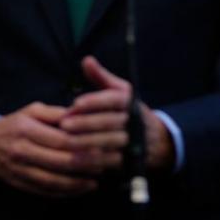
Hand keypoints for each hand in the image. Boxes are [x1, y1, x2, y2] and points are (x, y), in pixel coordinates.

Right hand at [0, 102, 102, 197]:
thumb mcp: (32, 111)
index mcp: (27, 130)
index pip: (62, 140)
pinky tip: (83, 187)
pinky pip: (46, 191)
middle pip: (61, 162)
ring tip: (98, 179)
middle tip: (109, 163)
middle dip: (88, 164)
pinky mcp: (20, 184)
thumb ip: (57, 114)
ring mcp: (20, 171)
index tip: (104, 146)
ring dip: (79, 182)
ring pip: (54, 181)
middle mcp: (22, 152)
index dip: (85, 145)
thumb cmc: (14, 125)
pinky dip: (66, 191)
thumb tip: (83, 116)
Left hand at [64, 56, 174, 171]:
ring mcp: (134, 139)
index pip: (113, 99)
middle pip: (110, 121)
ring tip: (66, 141)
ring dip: (87, 142)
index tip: (75, 103)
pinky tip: (77, 158)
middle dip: (86, 123)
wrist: (155, 138)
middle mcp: (134, 119)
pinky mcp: (130, 158)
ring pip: (110, 140)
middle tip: (64, 124)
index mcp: (130, 100)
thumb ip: (101, 77)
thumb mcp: (119, 91)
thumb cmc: (126, 110)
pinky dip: (94, 159)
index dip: (95, 101)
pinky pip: (112, 159)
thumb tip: (86, 60)